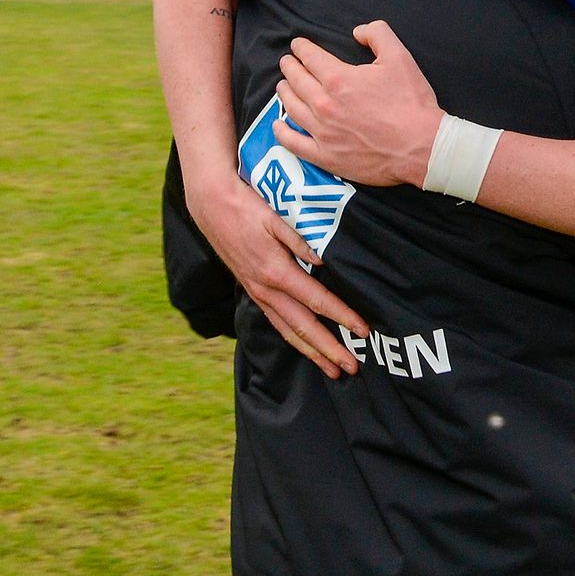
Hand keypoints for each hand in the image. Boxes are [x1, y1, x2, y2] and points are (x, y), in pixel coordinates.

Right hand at [184, 168, 368, 378]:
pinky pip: (276, 322)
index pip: (317, 301)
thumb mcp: (276, 216)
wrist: (211, 206)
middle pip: (303, 327)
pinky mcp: (253, 291)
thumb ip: (301, 239)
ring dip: (312, 353)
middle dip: (329, 350)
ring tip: (332, 370)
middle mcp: (266, 289)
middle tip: (352, 368)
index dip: (342, 317)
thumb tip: (324, 261)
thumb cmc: (247, 206)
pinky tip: (305, 347)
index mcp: (277, 271)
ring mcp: (257, 293)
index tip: (363, 331)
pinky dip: (293, 339)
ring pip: (288, 331)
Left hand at [273, 21, 442, 187]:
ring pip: (292, 108)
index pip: (310, 57)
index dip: (301, 48)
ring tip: (282, 86)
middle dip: (290, 67)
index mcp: (339, 79)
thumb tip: (358, 31)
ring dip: (284, 93)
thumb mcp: (399, 57)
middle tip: (287, 62)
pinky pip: (294, 144)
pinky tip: (279, 125)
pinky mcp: (326, 156)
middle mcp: (324, 104)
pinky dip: (282, 133)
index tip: (297, 45)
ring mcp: (322, 132)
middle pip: (297, 81)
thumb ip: (377, 34)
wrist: (422, 146)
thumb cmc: (411, 102)